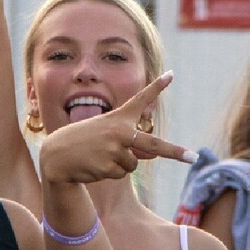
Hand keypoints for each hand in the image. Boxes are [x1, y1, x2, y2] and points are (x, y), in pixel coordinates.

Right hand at [39, 72, 195, 185]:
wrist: (56, 155)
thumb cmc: (82, 142)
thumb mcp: (105, 136)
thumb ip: (131, 143)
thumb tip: (153, 156)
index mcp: (118, 118)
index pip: (140, 100)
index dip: (156, 87)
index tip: (171, 75)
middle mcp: (119, 132)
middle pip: (154, 145)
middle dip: (175, 152)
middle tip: (193, 157)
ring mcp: (115, 150)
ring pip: (132, 164)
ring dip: (119, 164)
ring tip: (99, 157)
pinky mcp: (108, 167)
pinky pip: (121, 174)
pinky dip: (110, 173)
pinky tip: (94, 165)